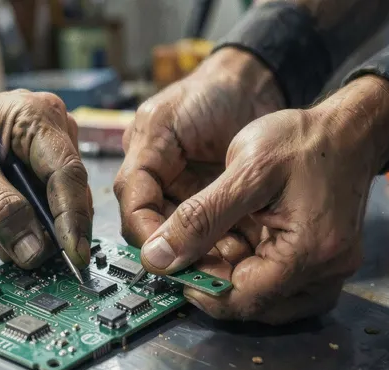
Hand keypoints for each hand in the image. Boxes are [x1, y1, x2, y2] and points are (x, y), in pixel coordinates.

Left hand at [0, 90, 91, 269]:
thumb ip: (2, 208)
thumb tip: (34, 247)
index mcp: (40, 120)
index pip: (68, 172)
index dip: (73, 214)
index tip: (72, 250)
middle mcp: (52, 142)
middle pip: (70, 196)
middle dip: (52, 232)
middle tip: (31, 256)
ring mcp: (44, 168)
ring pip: (58, 216)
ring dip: (35, 240)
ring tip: (1, 245)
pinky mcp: (33, 192)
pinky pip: (42, 224)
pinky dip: (24, 240)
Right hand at [114, 47, 283, 246]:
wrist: (255, 81)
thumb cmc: (213, 89)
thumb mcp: (169, 122)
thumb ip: (154, 169)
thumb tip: (141, 216)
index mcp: (141, 158)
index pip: (133, 207)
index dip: (147, 236)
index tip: (167, 258)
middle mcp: (161, 179)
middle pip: (161, 229)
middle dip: (181, 250)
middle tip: (204, 269)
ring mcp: (189, 190)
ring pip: (190, 235)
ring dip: (207, 251)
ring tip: (229, 263)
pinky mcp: (218, 198)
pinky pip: (218, 230)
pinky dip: (228, 243)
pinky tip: (244, 252)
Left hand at [138, 76, 388, 323]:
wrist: (349, 129)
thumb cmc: (302, 141)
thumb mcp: (245, 170)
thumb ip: (200, 218)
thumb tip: (158, 258)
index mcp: (310, 252)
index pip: (243, 300)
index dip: (200, 288)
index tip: (172, 265)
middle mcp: (328, 273)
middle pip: (256, 307)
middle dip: (215, 285)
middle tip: (188, 254)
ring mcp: (332, 273)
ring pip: (269, 303)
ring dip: (234, 282)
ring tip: (212, 248)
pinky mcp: (327, 265)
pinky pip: (285, 288)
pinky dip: (255, 275)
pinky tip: (239, 248)